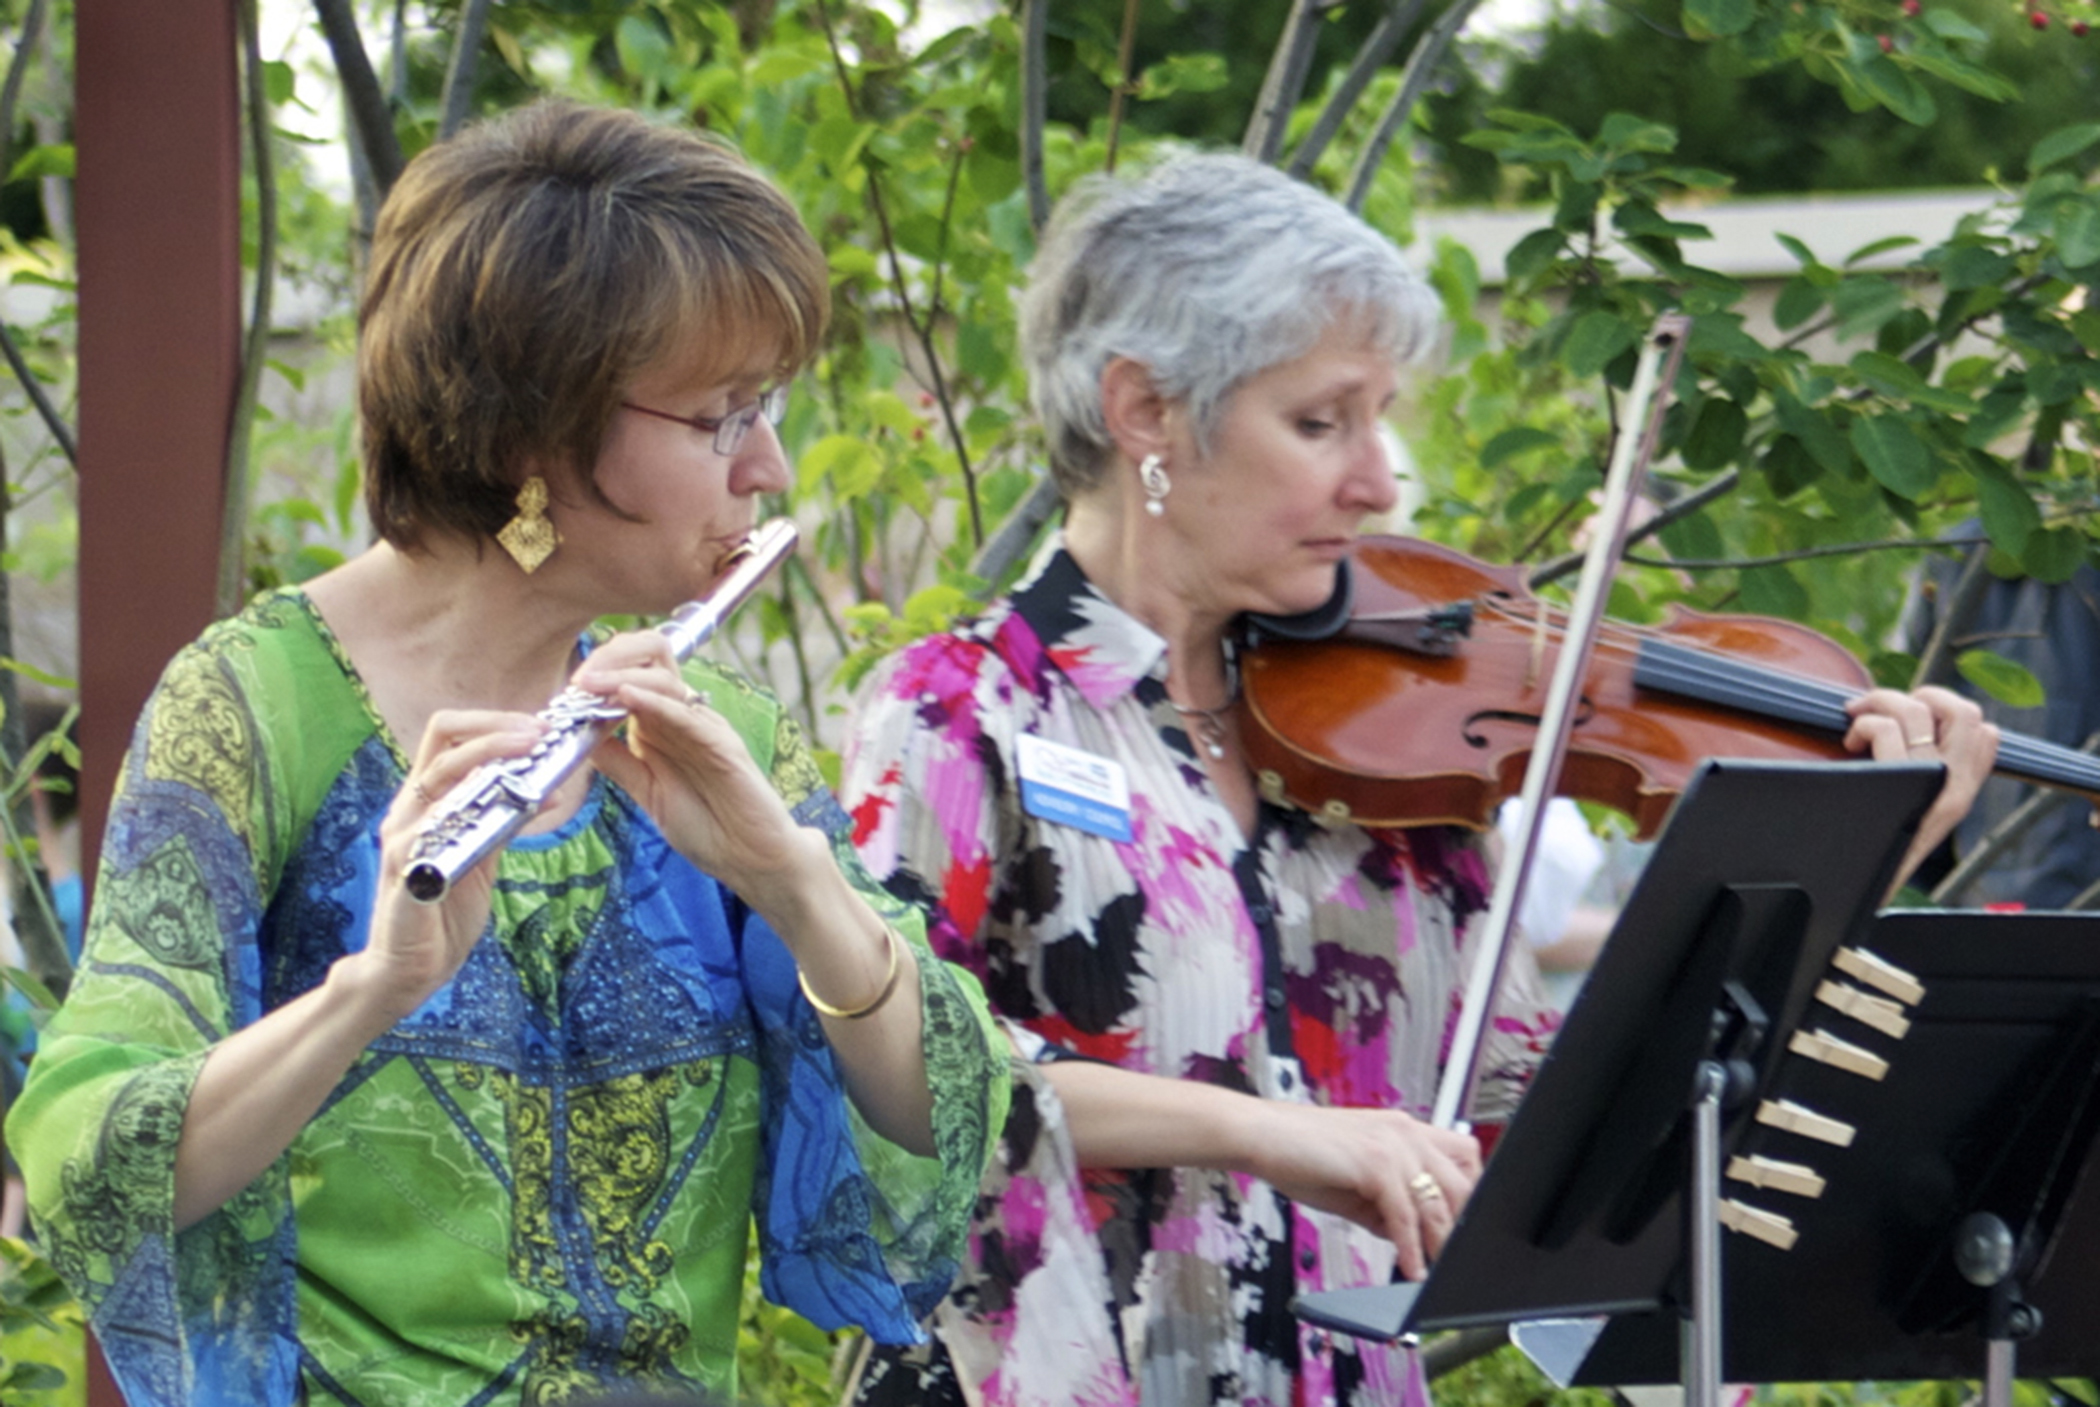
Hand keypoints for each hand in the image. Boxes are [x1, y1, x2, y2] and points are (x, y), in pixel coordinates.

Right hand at [362, 709, 545, 1018]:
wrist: (411, 968)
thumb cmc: (445, 910)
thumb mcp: (483, 853)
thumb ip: (504, 819)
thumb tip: (547, 788)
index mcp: (425, 800)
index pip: (448, 735)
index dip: (492, 721)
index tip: (539, 725)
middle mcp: (409, 808)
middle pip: (444, 741)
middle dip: (496, 729)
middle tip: (540, 733)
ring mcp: (403, 836)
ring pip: (441, 775)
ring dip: (491, 758)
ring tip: (533, 756)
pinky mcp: (406, 871)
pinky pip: (436, 830)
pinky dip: (476, 813)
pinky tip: (514, 808)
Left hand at [570, 631, 819, 908]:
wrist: (753, 860)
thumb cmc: (707, 827)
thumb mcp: (648, 793)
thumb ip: (619, 763)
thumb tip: (576, 736)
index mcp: (663, 725)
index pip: (631, 674)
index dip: (597, 672)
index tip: (565, 691)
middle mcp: (683, 717)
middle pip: (650, 660)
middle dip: (609, 658)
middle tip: (577, 678)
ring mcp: (704, 727)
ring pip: (664, 679)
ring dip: (621, 676)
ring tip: (588, 685)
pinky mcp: (723, 744)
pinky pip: (686, 714)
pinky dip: (655, 701)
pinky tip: (626, 696)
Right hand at [1240, 1102, 1481, 1280]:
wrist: (1260, 1134)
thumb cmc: (1298, 1152)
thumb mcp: (1352, 1182)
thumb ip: (1383, 1205)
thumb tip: (1406, 1236)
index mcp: (1403, 1130)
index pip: (1462, 1156)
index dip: (1471, 1193)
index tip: (1468, 1227)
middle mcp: (1405, 1132)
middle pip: (1462, 1182)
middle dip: (1464, 1224)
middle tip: (1458, 1257)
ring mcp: (1392, 1146)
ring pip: (1437, 1202)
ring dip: (1441, 1244)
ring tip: (1439, 1272)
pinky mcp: (1374, 1164)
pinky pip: (1405, 1215)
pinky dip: (1411, 1247)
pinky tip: (1410, 1266)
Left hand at [1844, 685, 1999, 892]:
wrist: (1851, 892)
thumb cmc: (1870, 850)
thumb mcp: (1910, 813)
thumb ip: (1920, 778)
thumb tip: (1903, 736)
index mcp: (1963, 791)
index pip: (1983, 732)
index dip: (1945, 710)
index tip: (1909, 717)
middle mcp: (1957, 788)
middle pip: (1963, 711)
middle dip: (1919, 695)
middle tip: (1881, 708)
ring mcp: (1931, 787)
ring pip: (1919, 711)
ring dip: (1880, 702)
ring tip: (1856, 723)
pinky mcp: (1898, 788)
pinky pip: (1886, 731)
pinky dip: (1863, 724)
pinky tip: (1849, 744)